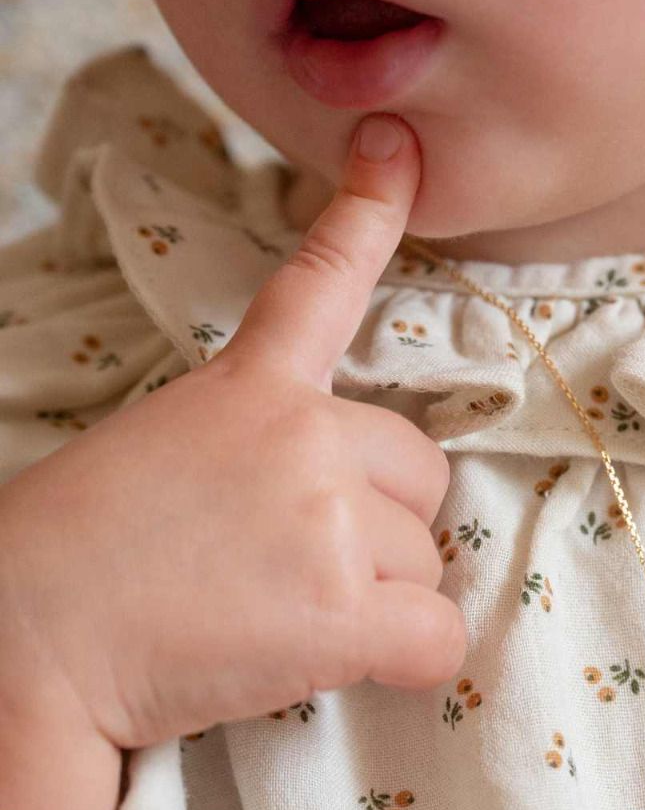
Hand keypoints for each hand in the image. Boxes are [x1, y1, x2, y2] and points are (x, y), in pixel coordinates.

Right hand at [0, 114, 464, 751]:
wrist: (22, 645)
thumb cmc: (81, 556)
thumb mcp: (166, 452)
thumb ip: (263, 448)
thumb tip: (345, 497)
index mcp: (250, 388)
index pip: (320, 286)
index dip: (366, 213)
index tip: (397, 147)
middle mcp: (305, 436)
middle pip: (422, 475)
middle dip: (384, 526)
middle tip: (292, 566)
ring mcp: (329, 517)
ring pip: (425, 562)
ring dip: (374, 596)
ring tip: (273, 616)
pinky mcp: (342, 607)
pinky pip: (437, 635)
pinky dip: (405, 657)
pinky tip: (332, 663)